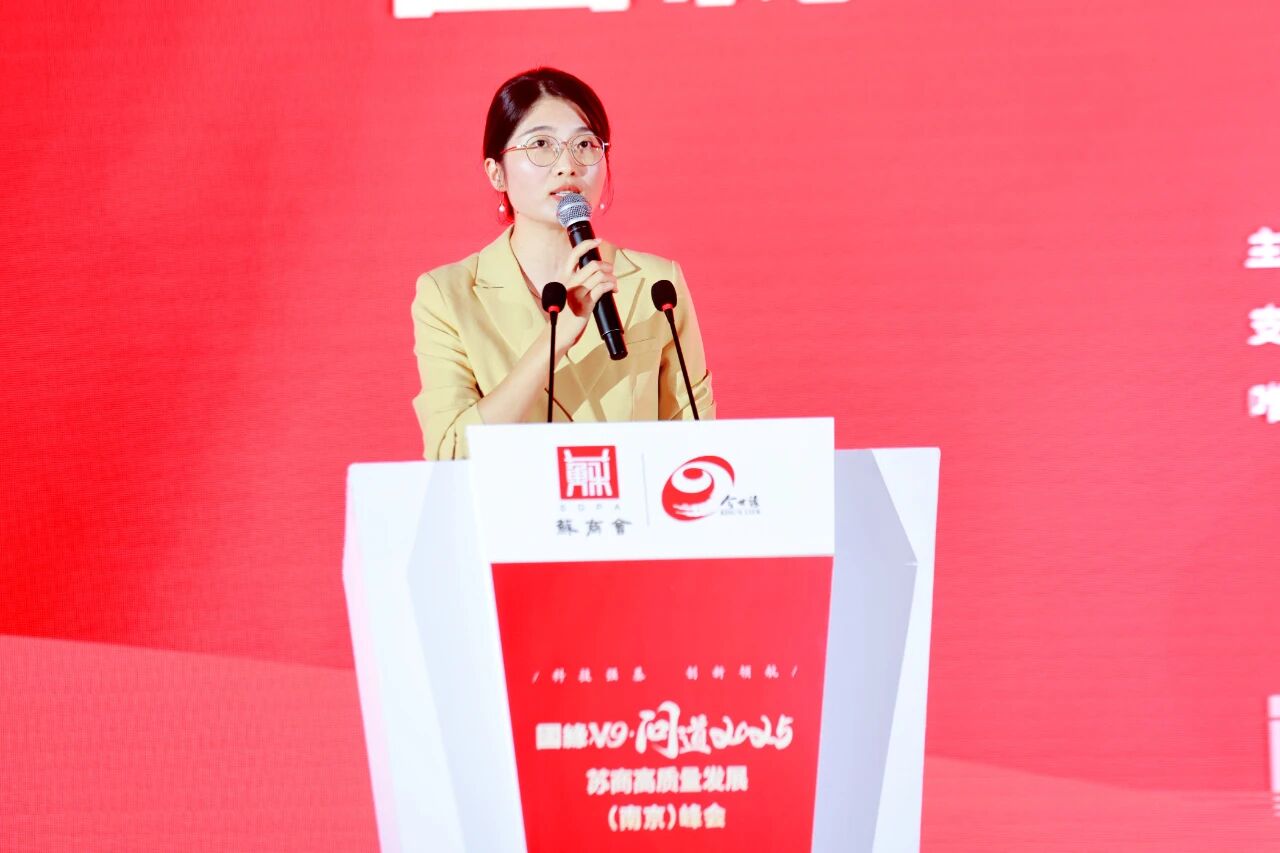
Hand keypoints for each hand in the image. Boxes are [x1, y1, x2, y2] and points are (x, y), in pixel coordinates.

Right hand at [553, 238, 618, 358]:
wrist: (557, 332)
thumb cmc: (564, 314)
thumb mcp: (566, 294)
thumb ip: (577, 283)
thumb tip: (595, 274)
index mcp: (564, 278)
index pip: (574, 254)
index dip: (587, 244)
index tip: (597, 240)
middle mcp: (569, 282)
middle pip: (593, 264)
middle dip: (607, 265)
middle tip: (611, 271)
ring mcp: (577, 292)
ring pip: (599, 274)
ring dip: (611, 277)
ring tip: (614, 284)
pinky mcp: (585, 304)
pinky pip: (602, 288)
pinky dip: (611, 286)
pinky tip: (613, 290)